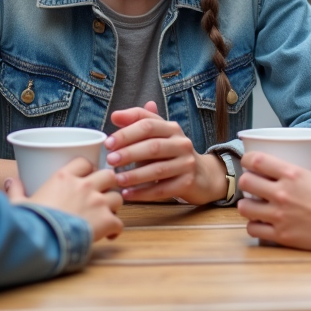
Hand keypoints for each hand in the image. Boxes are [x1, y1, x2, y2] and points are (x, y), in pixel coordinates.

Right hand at [5, 157, 123, 241]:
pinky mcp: (106, 220)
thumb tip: (10, 182)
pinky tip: (109, 235)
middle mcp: (84, 186)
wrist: (42, 240)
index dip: (89, 169)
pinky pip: (119, 222)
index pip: (84, 162)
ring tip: (106, 215)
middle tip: (102, 194)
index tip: (87, 177)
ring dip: (113, 206)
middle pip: (108, 175)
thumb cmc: (30, 222)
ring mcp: (97, 202)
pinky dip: (116, 229)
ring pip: (117, 197)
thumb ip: (16, 190)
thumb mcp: (19, 203)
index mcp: (63, 177)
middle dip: (108, 183)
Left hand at [105, 102, 226, 204]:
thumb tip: (116, 115)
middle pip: (153, 146)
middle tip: (110, 160)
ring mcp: (187, 163)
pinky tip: (128, 194)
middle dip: (129, 153)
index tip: (108, 142)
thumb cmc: (171, 153)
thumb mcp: (158, 135)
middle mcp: (182, 143)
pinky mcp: (188, 183)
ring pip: (158, 169)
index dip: (127, 132)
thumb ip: (138, 123)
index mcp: (171, 128)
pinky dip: (144, 193)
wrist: (202, 175)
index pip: (148, 124)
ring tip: (117, 179)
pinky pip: (163, 190)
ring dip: (135, 175)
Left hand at [237, 151, 310, 251]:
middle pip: (245, 182)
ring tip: (252, 206)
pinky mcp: (280, 234)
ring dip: (246, 206)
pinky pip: (254, 230)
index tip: (247, 162)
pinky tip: (259, 224)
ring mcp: (278, 214)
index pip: (256, 160)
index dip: (247, 159)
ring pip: (244, 208)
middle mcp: (281, 192)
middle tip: (251, 186)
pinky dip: (254, 227)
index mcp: (291, 174)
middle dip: (245, 183)